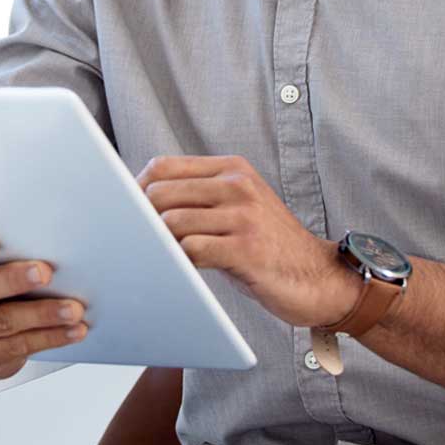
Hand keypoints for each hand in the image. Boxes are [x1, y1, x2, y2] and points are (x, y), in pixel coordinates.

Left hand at [138, 155, 358, 327]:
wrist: (319, 277)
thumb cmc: (269, 248)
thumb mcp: (238, 209)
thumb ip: (200, 198)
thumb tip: (139, 202)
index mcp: (232, 169)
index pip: (163, 166)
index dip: (135, 190)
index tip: (125, 214)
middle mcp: (238, 185)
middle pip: (160, 192)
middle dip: (141, 220)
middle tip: (138, 243)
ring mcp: (244, 215)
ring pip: (172, 221)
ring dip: (159, 244)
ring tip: (160, 260)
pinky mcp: (247, 248)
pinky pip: (192, 250)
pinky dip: (178, 262)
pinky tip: (182, 272)